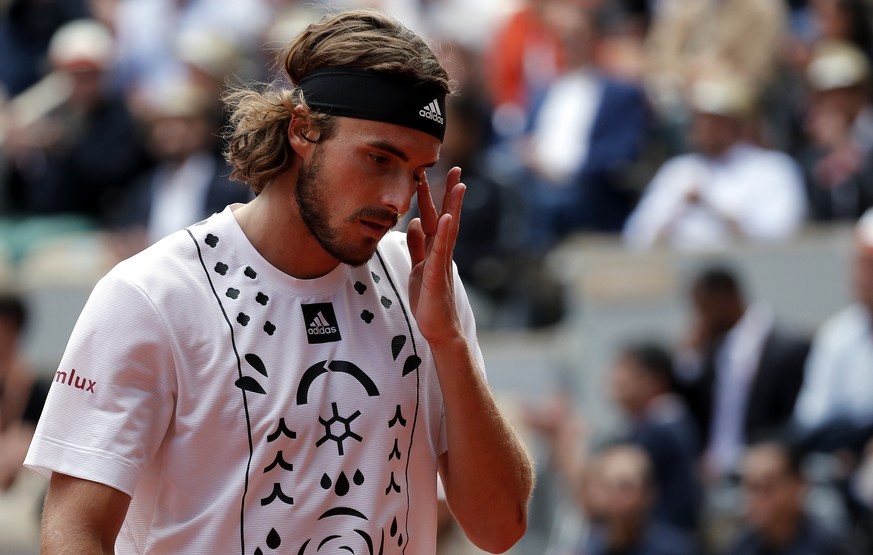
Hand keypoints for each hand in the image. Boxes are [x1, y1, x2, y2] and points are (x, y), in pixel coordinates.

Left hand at [406, 167, 465, 344]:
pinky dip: (444, 233)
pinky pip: (440, 250)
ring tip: (459, 186)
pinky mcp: (436, 274)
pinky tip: (446, 218)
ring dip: (453, 207)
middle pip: (445, 216)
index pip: (433, 217)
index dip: (431, 195)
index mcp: (433, 249)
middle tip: (455, 168)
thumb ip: (417, 246)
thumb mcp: (417, 267)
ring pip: (448, 229)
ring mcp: (441, 262)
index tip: (428, 172)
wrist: (437, 327)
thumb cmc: (428, 300)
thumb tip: (414, 224)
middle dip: (448, 193)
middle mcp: (441, 252)